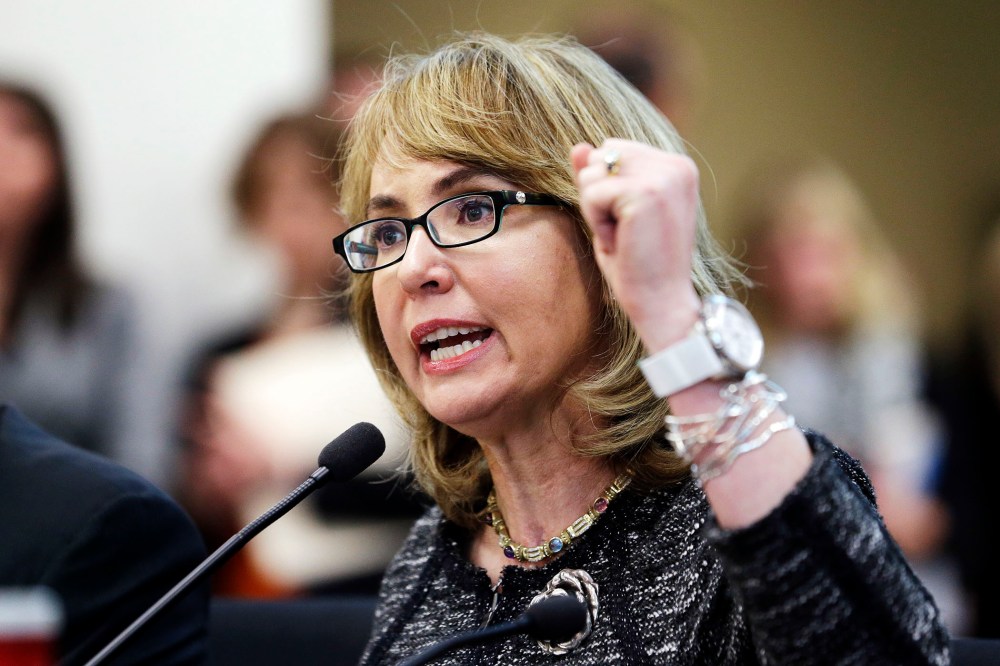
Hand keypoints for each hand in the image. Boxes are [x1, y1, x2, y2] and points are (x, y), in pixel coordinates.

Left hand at [571, 139, 701, 350]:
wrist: (661, 303)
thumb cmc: (639, 266)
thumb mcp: (615, 214)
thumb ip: (600, 178)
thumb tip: (578, 146)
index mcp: (677, 167)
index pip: (614, 149)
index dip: (607, 188)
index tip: (631, 223)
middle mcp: (676, 165)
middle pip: (602, 154)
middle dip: (599, 194)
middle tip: (624, 231)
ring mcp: (664, 177)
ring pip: (594, 172)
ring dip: (596, 209)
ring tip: (623, 236)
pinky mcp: (645, 193)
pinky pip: (592, 193)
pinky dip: (597, 222)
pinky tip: (620, 243)